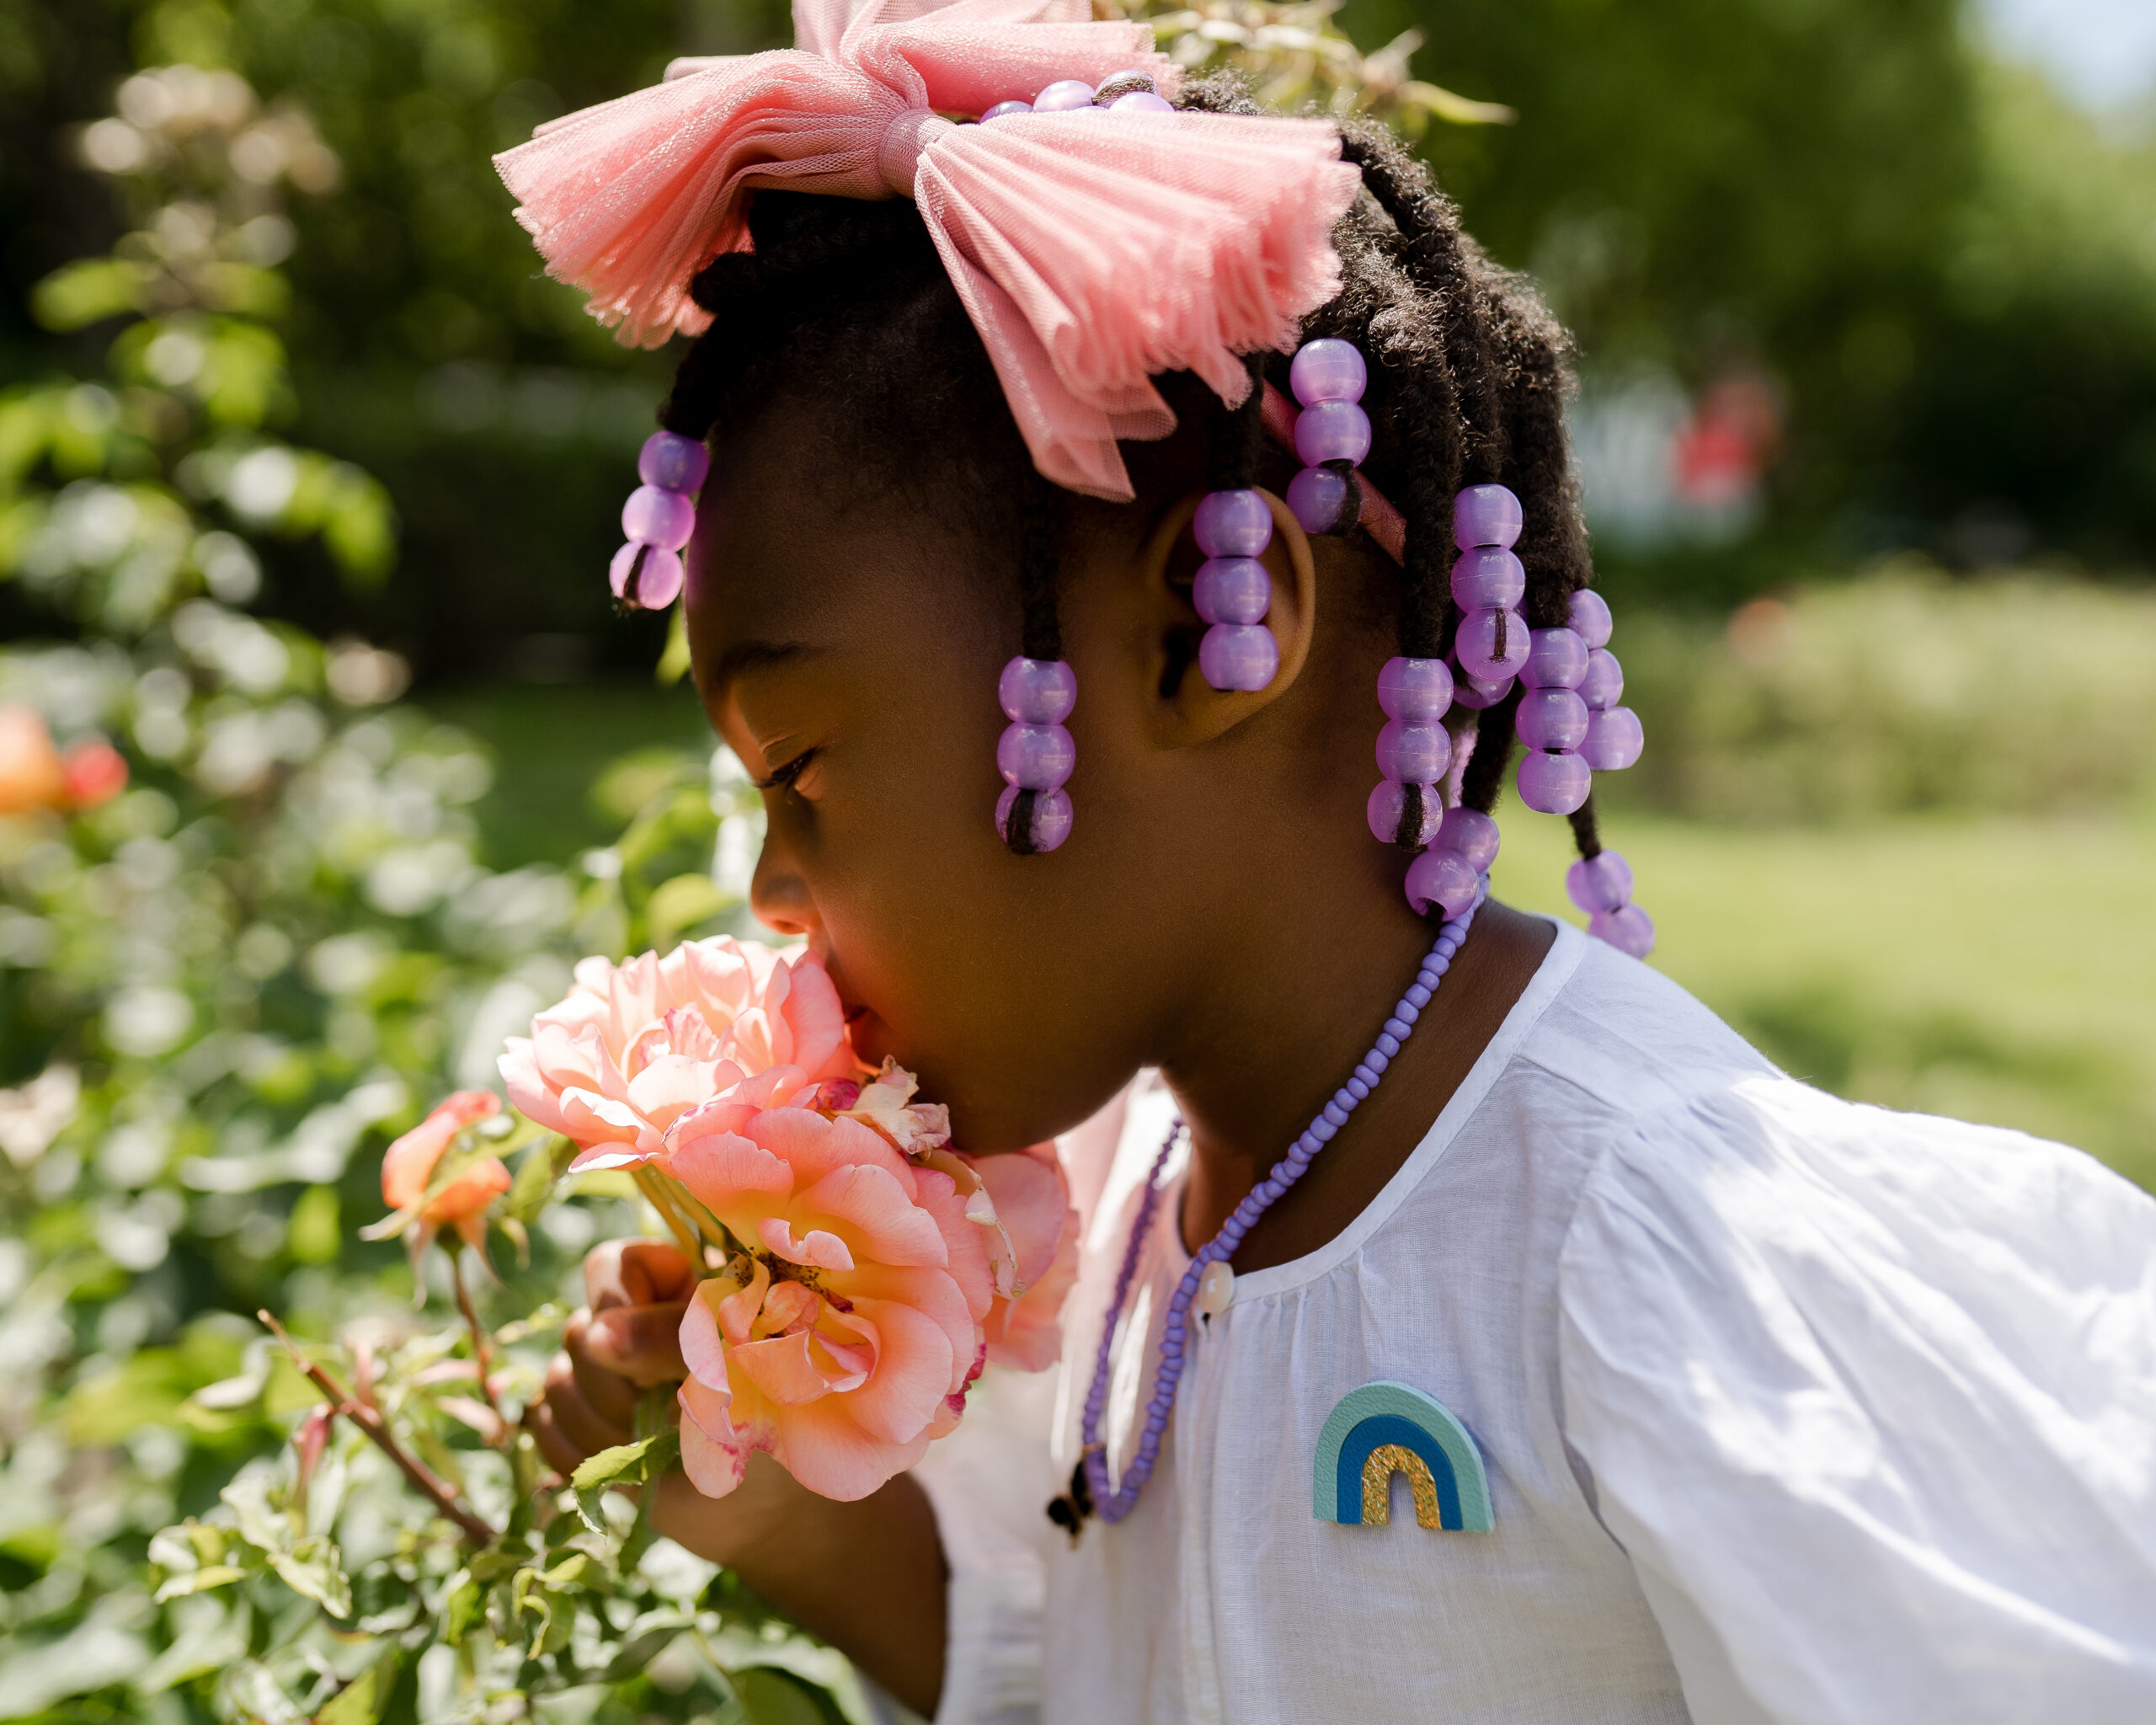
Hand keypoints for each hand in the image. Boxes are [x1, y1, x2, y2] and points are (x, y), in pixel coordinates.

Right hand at [530, 1239, 948, 1712]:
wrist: (774, 1501)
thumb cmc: (780, 1416)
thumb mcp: (741, 1362)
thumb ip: (674, 1338)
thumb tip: (599, 1335)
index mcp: (680, 1282)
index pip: (611, 1266)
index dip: (622, 1310)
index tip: (664, 1359)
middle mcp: (634, 1319)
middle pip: (580, 1330)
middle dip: (624, 1388)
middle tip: (677, 1417)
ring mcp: (603, 1373)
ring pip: (557, 1381)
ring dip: (608, 1427)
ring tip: (664, 1447)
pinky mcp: (581, 1423)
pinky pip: (544, 1426)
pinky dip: (583, 1453)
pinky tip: (631, 1465)